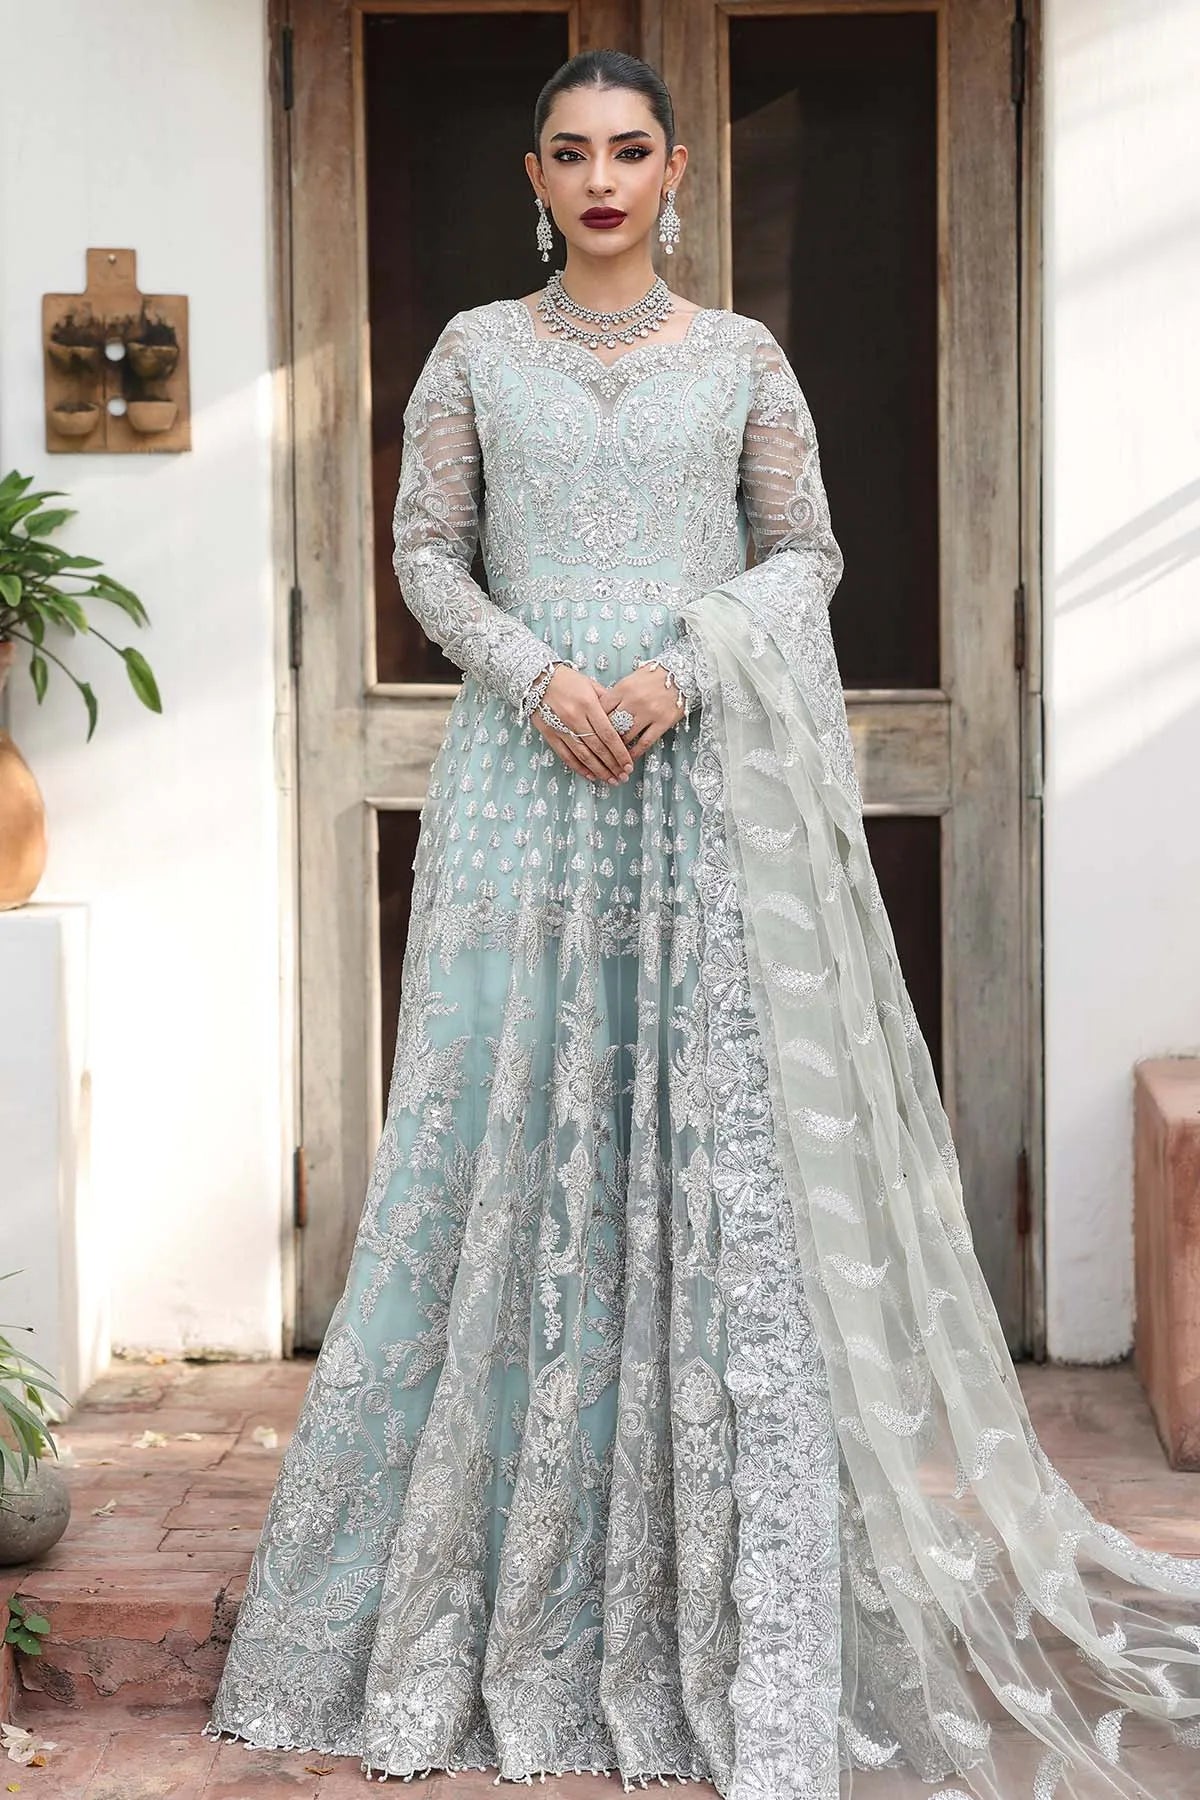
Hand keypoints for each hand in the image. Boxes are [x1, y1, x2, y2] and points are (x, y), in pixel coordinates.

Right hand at [530, 664, 633, 784]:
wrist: (536, 678)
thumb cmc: (567, 680)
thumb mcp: (590, 685)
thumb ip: (607, 702)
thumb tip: (622, 719)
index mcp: (588, 704)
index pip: (608, 734)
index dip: (619, 752)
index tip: (628, 764)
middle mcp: (575, 718)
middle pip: (598, 748)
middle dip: (612, 765)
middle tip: (623, 777)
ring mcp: (561, 728)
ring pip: (583, 755)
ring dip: (598, 770)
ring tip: (610, 780)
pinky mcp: (550, 734)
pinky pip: (566, 755)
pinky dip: (578, 767)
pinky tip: (590, 775)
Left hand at [600, 663, 686, 763]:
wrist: (684, 672)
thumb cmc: (655, 676)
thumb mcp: (631, 679)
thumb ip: (617, 694)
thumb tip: (600, 710)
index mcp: (623, 688)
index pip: (601, 709)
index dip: (594, 721)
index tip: (590, 731)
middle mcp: (634, 701)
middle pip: (611, 725)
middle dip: (603, 738)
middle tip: (597, 748)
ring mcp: (649, 713)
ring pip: (626, 736)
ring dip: (617, 748)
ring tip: (611, 757)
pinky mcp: (663, 723)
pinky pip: (645, 742)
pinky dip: (634, 753)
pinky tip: (628, 759)